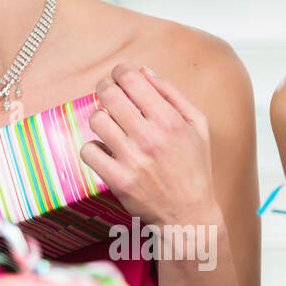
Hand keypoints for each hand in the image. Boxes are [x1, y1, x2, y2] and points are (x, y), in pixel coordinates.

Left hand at [79, 63, 220, 227]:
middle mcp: (150, 137)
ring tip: (111, 126)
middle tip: (108, 94)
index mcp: (170, 120)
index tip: (119, 76)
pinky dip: (94, 148)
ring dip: (101, 118)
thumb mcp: (197, 126)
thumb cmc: (193, 167)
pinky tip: (107, 151)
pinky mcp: (117, 179)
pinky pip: (88, 151)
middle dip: (105, 88)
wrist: (188, 214)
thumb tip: (143, 70)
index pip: (131, 79)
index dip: (120, 72)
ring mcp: (132, 159)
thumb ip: (172, 94)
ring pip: (96, 119)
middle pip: (108, 95)